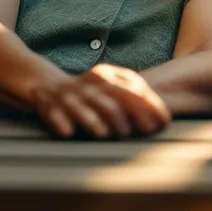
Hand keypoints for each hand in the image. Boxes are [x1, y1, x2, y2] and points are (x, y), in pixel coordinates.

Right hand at [31, 64, 170, 137]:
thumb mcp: (109, 88)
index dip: (150, 106)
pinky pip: (56, 115)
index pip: (133, 90)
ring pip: (86, 108)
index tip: (164, 121)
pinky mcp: (50, 107)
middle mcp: (90, 85)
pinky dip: (63, 122)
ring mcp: (70, 96)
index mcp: (107, 77)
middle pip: (113, 99)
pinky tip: (70, 132)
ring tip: (107, 134)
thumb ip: (132, 99)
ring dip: (96, 121)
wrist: (47, 85)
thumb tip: (161, 119)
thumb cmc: (88, 92)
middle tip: (144, 132)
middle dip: (131, 116)